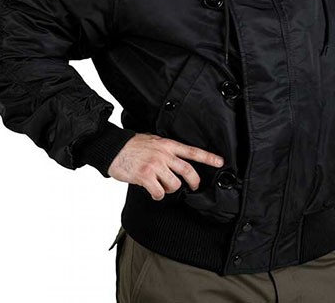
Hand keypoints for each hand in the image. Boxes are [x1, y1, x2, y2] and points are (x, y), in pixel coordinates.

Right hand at [107, 132, 224, 200]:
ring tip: (161, 185)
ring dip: (169, 188)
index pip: (192, 151)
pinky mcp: (146, 176)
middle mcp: (164, 154)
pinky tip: (152, 190)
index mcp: (167, 145)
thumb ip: (166, 149)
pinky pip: (159, 192)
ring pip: (174, 184)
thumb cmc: (131, 145)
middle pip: (188, 170)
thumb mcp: (153, 140)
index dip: (208, 157)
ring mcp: (155, 165)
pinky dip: (157, 194)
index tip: (220, 162)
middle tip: (194, 186)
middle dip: (194, 181)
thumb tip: (175, 158)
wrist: (113, 148)